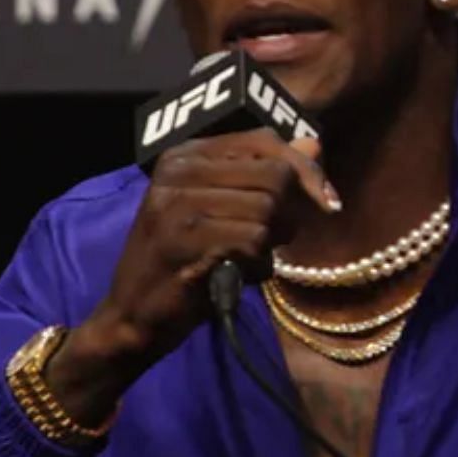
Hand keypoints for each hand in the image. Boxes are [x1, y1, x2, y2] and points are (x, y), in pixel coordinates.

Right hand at [47, 130, 333, 423]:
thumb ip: (267, 175)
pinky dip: (257, 264)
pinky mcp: (181, 241)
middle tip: (274, 241)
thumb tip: (315, 142)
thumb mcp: (224, 211)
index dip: (304, 170)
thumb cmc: (184, 263)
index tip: (325, 202)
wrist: (132, 316)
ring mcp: (175, 204)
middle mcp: (177, 169)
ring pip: (266, 208)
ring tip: (248, 259)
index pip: (264, 140)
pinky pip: (251, 241)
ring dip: (272, 243)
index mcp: (185, 154)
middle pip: (273, 174)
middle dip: (290, 212)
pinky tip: (238, 274)